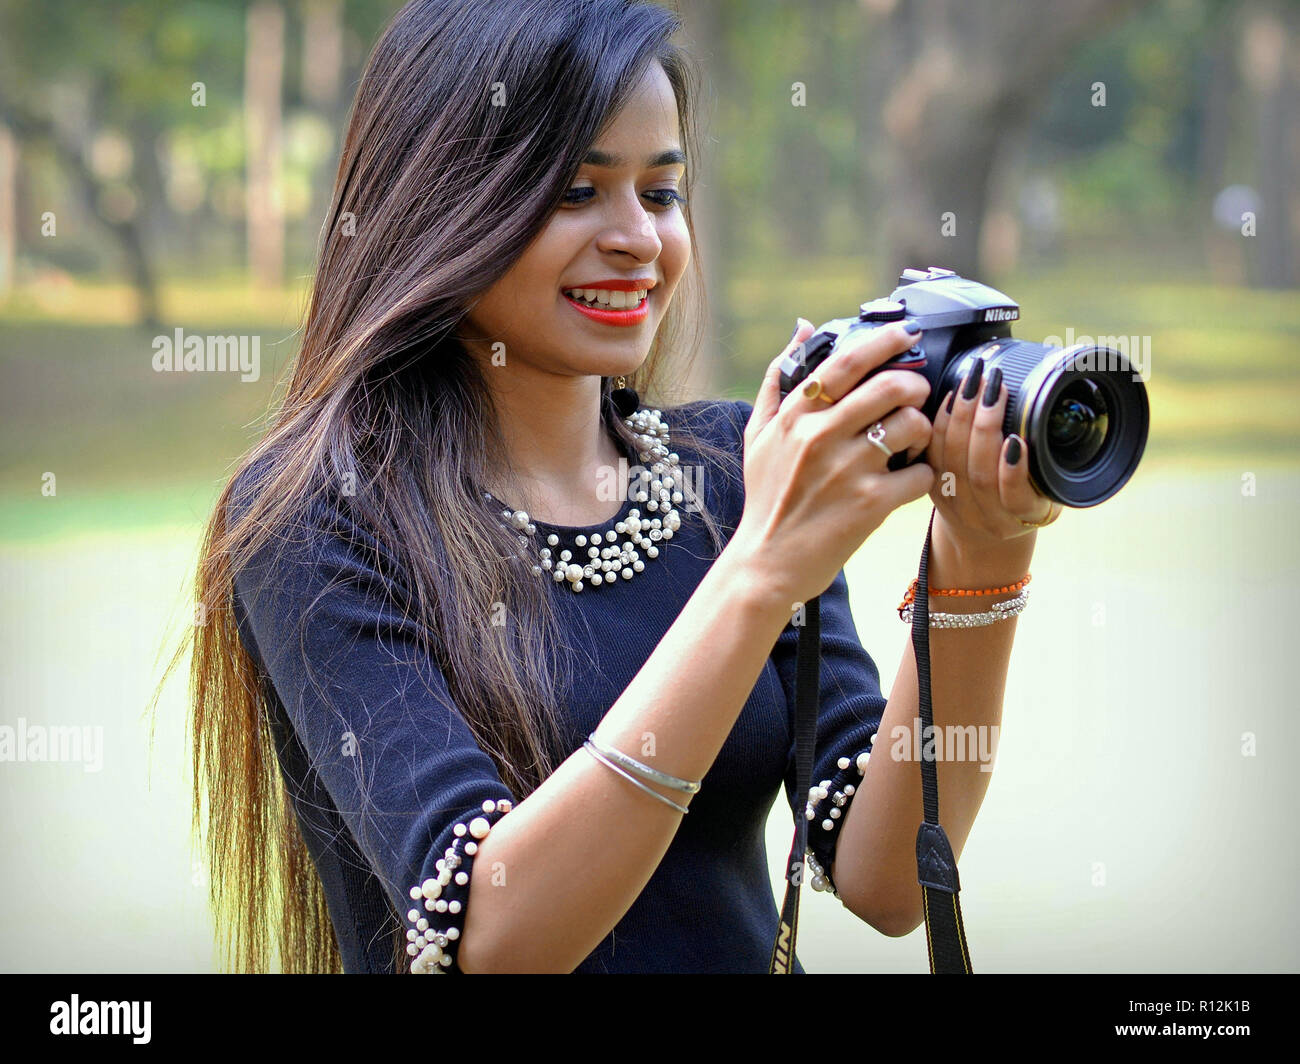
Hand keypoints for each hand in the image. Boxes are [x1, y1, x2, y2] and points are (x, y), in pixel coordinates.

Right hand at [731, 317, 935, 606]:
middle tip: (919, 392)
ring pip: (911, 425)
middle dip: (916, 384)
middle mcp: (821, 437)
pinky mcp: (870, 504)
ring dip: (923, 428)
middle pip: (890, 386)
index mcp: (796, 417)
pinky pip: (919, 473)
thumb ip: (777, 380)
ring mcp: (848, 470)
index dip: (885, 341)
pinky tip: (909, 480)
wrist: (766, 563)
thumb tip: (802, 329)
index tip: (908, 334)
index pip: (846, 362)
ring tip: (914, 440)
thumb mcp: (758, 436)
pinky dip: (922, 474)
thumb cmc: (766, 498)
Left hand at [925, 356, 1059, 558]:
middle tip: (994, 386)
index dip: (1014, 471)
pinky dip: (941, 424)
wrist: (986, 533)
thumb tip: (1059, 409)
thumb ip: (1053, 463)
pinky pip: (933, 455)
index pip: (1016, 498)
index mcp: (1026, 515)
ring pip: (952, 462)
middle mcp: (988, 518)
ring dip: (962, 416)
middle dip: (985, 424)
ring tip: (974, 382)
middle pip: (979, 473)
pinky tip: (951, 397)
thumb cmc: (1029, 499)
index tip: (1018, 440)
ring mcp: (957, 507)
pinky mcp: (934, 492)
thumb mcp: (1052, 488)